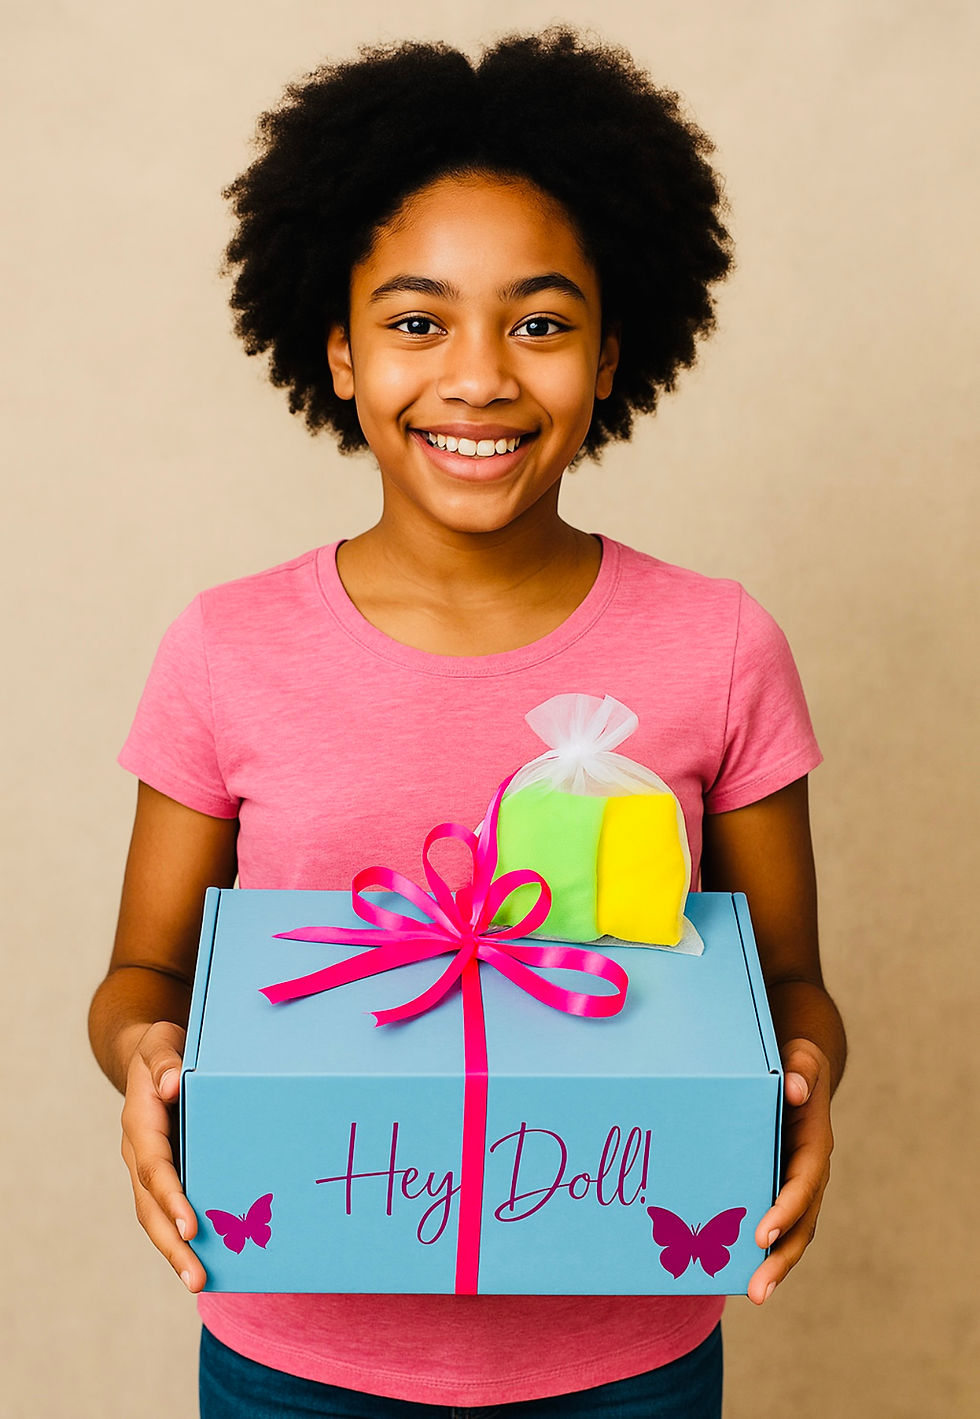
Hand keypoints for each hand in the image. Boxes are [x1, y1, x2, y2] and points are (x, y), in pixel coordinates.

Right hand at [120, 1021, 206, 1291]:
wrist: (150, 1058)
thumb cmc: (162, 1050)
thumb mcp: (162, 1043)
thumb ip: (165, 1060)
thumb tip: (169, 1086)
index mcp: (140, 1123)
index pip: (154, 1168)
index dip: (171, 1198)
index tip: (192, 1227)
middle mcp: (140, 1153)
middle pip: (151, 1207)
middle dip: (172, 1244)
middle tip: (196, 1278)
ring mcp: (151, 1167)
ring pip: (157, 1216)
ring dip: (176, 1251)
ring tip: (200, 1281)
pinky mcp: (167, 1173)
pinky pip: (171, 1209)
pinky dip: (184, 1235)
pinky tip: (212, 1258)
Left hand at [748, 1039, 833, 1304]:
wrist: (800, 1071)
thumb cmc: (796, 1063)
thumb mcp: (802, 1056)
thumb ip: (802, 1069)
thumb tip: (795, 1090)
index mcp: (814, 1146)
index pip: (803, 1184)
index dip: (786, 1211)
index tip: (763, 1235)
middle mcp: (809, 1173)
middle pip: (801, 1223)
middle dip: (781, 1258)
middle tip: (757, 1291)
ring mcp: (794, 1185)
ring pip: (790, 1233)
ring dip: (773, 1265)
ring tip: (752, 1294)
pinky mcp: (776, 1186)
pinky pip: (772, 1222)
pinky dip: (760, 1248)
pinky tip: (733, 1269)